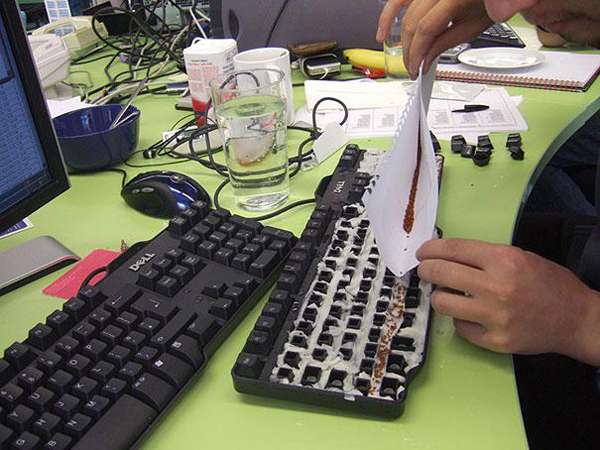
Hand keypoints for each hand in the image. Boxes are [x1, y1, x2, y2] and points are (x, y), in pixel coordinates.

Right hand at [377, 0, 491, 77]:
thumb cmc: (486, 4)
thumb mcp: (472, 27)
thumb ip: (446, 42)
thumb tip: (426, 59)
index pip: (426, 29)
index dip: (418, 52)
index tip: (417, 68)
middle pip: (412, 22)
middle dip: (410, 50)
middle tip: (413, 67)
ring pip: (402, 11)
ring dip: (396, 36)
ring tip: (400, 55)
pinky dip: (388, 13)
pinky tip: (383, 32)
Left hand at [416, 238, 599, 364]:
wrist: (576, 319)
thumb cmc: (547, 283)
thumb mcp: (519, 257)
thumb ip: (484, 257)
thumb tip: (445, 254)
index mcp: (503, 260)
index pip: (453, 249)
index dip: (431, 249)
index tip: (422, 252)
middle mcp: (496, 287)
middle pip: (440, 273)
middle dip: (426, 270)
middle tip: (425, 271)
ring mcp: (494, 317)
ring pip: (442, 302)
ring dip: (440, 296)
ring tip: (448, 294)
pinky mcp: (494, 341)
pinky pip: (459, 327)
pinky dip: (460, 319)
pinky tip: (470, 314)